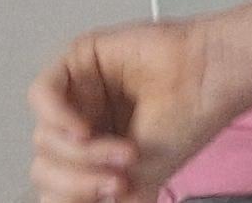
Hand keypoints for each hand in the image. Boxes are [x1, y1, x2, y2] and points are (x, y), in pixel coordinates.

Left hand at [26, 16, 249, 202]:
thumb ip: (97, 197)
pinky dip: (59, 119)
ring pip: (43, 136)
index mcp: (92, 155)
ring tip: (122, 151)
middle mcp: (82, 125)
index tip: (111, 196)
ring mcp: (77, 96)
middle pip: (44, 166)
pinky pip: (42, 94)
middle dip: (78, 180)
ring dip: (81, 153)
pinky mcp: (77, 61)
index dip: (71, 198)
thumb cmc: (188, 120)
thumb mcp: (138, 180)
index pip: (55, 186)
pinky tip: (84, 130)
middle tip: (116, 180)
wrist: (208, 81)